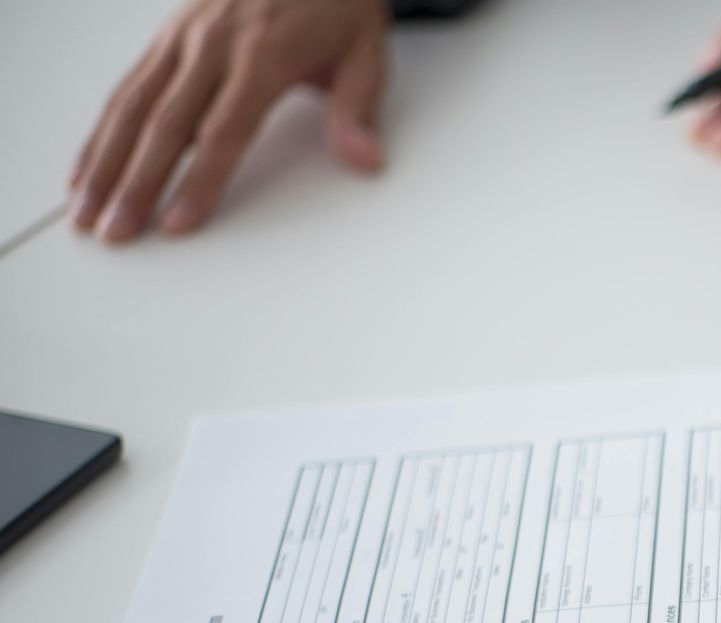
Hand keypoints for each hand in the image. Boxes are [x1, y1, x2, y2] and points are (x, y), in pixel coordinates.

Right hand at [70, 0, 388, 241]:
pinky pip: (127, 87)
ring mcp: (181, 37)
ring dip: (105, 162)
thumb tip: (364, 160)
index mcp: (263, 53)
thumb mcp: (365, 53)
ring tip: (85, 212)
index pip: (223, 130)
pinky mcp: (166, 35)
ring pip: (132, 106)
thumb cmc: (336, 3)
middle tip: (116, 232)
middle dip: (137, 183)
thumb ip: (357, 110)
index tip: (178, 222)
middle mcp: (212, 43)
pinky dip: (102, 130)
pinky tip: (86, 168)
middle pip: (165, 124)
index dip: (199, 180)